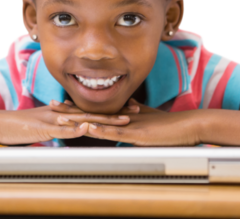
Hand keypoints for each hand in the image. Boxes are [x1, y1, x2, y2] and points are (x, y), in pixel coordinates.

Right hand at [0, 104, 130, 145]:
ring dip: (103, 119)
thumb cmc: (17, 129)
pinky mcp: (44, 128)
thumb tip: (70, 130)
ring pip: (82, 118)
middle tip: (135, 111)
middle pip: (92, 112)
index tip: (126, 110)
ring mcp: (53, 120)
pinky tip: (89, 128)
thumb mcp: (42, 128)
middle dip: (114, 112)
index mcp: (61, 114)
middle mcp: (61, 114)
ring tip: (123, 119)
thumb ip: (57, 127)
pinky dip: (75, 128)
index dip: (108, 111)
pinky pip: (62, 128)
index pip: (88, 111)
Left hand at [50, 98, 201, 146]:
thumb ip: (135, 113)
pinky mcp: (137, 135)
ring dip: (80, 120)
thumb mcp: (148, 118)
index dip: (78, 108)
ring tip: (61, 119)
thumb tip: (125, 108)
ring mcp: (128, 126)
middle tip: (51, 106)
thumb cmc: (170, 125)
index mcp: (122, 116)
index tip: (61, 104)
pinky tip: (89, 129)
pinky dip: (102, 131)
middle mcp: (122, 118)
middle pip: (92, 113)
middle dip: (71, 111)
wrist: (188, 126)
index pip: (95, 111)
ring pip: (99, 122)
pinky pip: (116, 133)